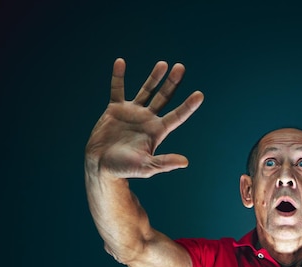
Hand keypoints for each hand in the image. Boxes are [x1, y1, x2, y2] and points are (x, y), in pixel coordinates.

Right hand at [85, 58, 203, 178]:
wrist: (101, 165)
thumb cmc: (125, 169)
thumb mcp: (146, 167)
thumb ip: (164, 163)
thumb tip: (185, 162)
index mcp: (157, 131)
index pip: (177, 116)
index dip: (188, 106)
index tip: (200, 95)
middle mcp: (148, 119)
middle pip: (164, 97)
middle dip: (172, 83)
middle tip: (181, 67)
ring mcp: (132, 113)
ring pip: (146, 90)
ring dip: (154, 77)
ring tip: (163, 64)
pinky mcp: (115, 109)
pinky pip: (117, 89)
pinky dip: (118, 76)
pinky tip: (120, 62)